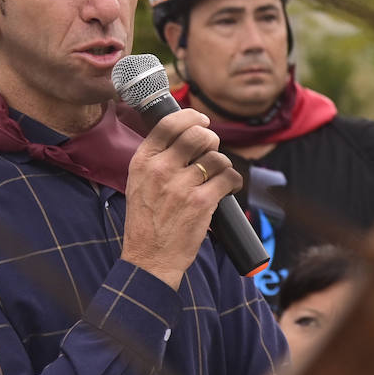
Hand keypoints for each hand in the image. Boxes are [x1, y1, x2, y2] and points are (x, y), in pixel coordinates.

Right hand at [120, 109, 240, 289]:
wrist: (149, 257)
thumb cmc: (146, 221)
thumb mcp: (138, 182)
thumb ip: (156, 159)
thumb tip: (187, 136)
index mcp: (142, 161)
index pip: (169, 124)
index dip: (191, 117)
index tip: (201, 120)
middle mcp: (160, 169)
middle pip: (197, 135)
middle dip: (211, 140)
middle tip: (211, 151)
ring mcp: (181, 186)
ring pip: (216, 157)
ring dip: (223, 164)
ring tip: (219, 175)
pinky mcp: (201, 203)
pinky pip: (228, 178)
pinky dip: (234, 181)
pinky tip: (230, 187)